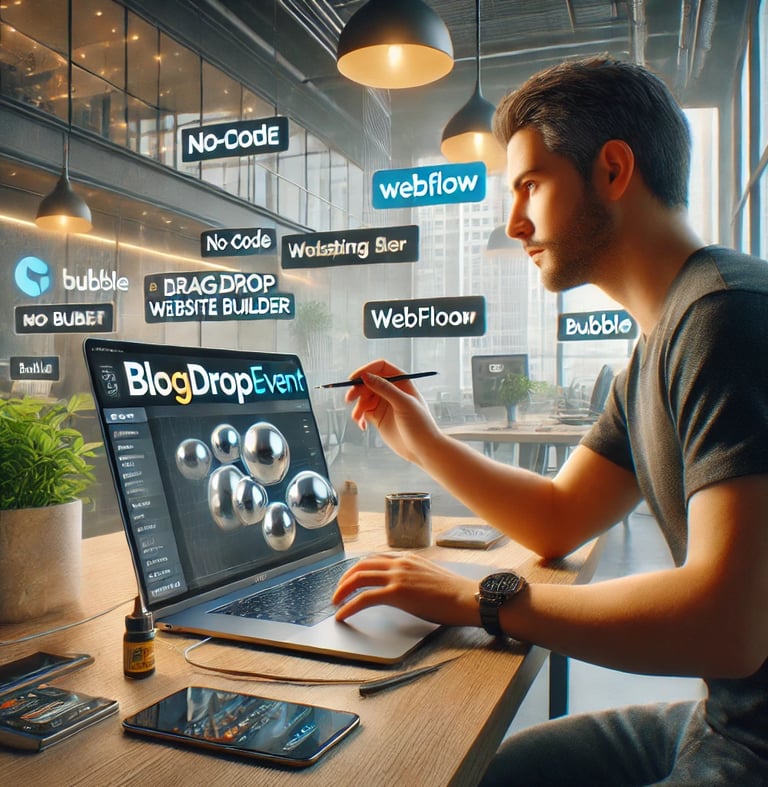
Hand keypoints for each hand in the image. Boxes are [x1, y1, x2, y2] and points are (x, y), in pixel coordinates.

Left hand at [332, 552, 479, 626]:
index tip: (350, 580)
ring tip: (336, 603)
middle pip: (361, 565)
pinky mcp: (397, 593)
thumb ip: (413, 576)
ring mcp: (398, 576)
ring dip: (343, 590)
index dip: (358, 569)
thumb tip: (403, 588)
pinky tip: (343, 614)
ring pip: (359, 577)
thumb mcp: (429, 576)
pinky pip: (365, 598)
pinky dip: (349, 606)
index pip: (374, 558)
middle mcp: (400, 562)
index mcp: (407, 558)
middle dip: (345, 578)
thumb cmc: (454, 593)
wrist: (467, 598)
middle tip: (338, 592)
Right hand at [343, 359, 441, 465]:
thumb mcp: (403, 403)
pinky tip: (362, 426)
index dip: (366, 370)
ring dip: (357, 406)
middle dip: (357, 389)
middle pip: (368, 382)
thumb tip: (365, 376)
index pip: (380, 368)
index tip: (354, 379)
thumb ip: (385, 389)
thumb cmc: (421, 424)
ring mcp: (384, 404)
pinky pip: (363, 412)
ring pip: (363, 398)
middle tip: (349, 399)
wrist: (423, 449)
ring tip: (357, 418)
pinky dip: (359, 417)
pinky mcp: (378, 417)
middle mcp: (391, 390)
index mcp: (401, 382)